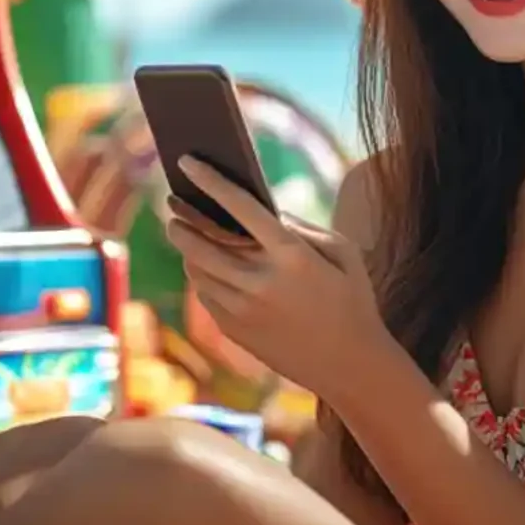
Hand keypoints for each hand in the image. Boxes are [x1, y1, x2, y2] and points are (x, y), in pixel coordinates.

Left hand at [164, 156, 386, 399]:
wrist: (349, 364)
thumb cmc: (352, 300)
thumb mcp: (343, 254)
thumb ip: (303, 227)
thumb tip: (265, 211)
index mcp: (291, 255)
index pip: (239, 207)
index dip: (209, 180)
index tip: (186, 161)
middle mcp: (260, 281)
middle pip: (201, 241)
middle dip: (181, 218)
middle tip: (172, 203)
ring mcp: (243, 309)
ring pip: (196, 269)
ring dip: (186, 247)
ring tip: (184, 233)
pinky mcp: (234, 331)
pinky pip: (204, 295)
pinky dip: (199, 276)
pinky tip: (204, 267)